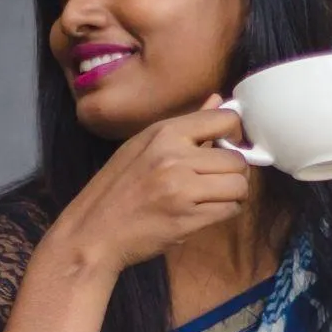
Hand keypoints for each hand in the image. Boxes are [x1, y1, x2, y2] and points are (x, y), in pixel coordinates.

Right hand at [57, 95, 252, 276]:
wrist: (93, 232)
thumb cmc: (117, 189)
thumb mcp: (143, 145)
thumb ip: (186, 125)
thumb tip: (218, 99)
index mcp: (164, 132)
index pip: (224, 119)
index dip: (234, 135)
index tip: (226, 148)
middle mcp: (175, 156)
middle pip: (236, 159)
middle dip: (234, 172)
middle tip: (217, 182)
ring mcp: (182, 188)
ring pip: (239, 186)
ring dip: (233, 194)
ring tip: (214, 198)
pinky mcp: (188, 218)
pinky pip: (229, 210)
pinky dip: (225, 212)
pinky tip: (207, 212)